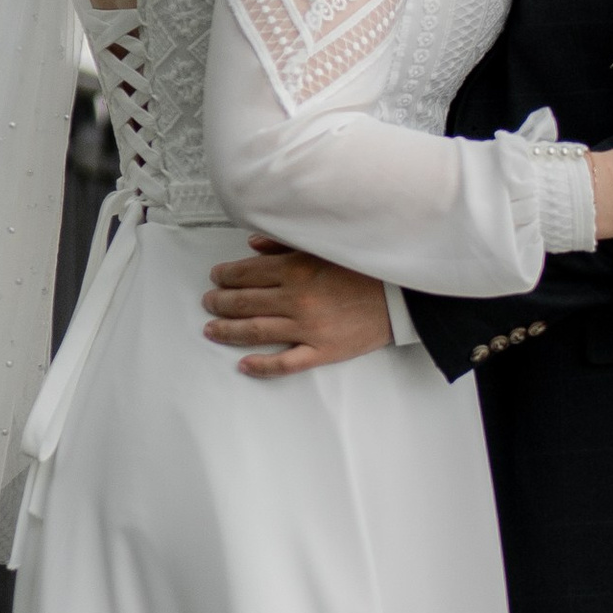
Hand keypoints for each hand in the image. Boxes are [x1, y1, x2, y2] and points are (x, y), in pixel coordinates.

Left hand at [202, 238, 393, 378]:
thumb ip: (286, 245)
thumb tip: (252, 246)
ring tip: (212, 330)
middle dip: (220, 302)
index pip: (247, 273)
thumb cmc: (365, 269)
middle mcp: (297, 299)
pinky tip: (244, 365)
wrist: (403, 296)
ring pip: (257, 331)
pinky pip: (285, 363)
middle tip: (209, 303)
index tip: (216, 277)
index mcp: (297, 269)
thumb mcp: (325, 247)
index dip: (226, 275)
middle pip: (245, 302)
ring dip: (229, 331)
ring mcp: (309, 328)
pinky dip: (262, 366)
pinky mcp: (323, 351)